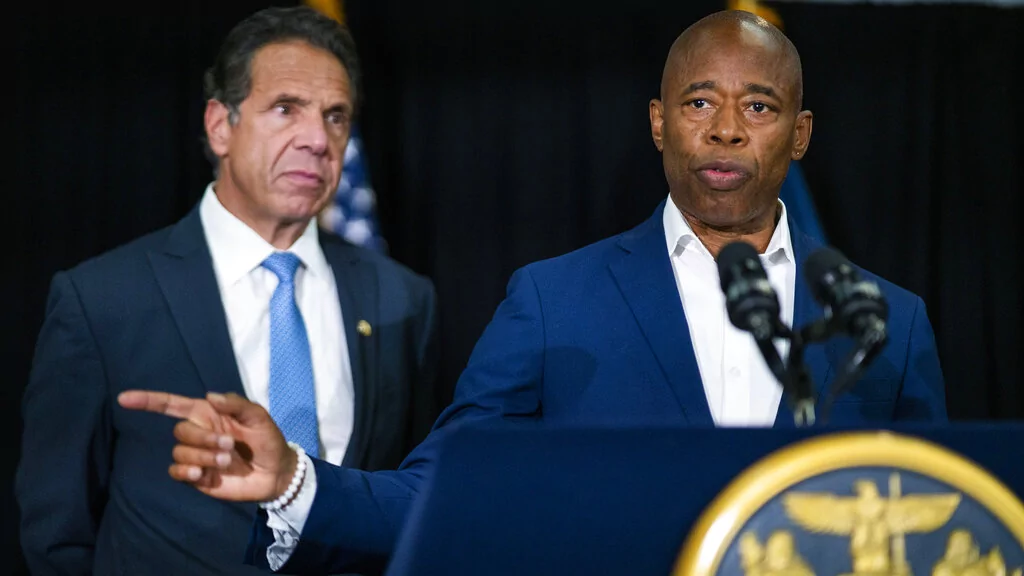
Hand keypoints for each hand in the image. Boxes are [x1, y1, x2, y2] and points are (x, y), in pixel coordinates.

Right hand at [117, 391, 296, 501]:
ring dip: (202, 456)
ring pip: (180, 452)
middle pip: (180, 431)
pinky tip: (201, 473)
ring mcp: (195, 455)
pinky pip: (177, 471)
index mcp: (207, 414)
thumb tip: (210, 396)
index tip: (123, 399)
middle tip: (230, 446)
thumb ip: (235, 404)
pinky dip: (186, 471)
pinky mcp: (196, 477)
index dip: (147, 400)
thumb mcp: (258, 416)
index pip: (171, 405)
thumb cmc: (267, 439)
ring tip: (226, 461)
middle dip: (202, 438)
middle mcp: (198, 433)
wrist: (276, 472)